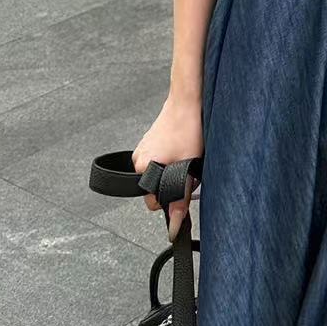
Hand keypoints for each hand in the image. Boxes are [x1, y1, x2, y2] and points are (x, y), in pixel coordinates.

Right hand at [133, 93, 202, 238]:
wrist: (188, 100)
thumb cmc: (189, 129)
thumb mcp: (188, 168)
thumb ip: (180, 200)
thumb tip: (173, 225)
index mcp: (143, 168)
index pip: (154, 203)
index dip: (173, 200)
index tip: (185, 195)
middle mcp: (138, 160)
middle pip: (156, 189)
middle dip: (172, 186)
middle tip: (189, 170)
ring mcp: (143, 150)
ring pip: (159, 176)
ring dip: (172, 174)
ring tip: (186, 157)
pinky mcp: (150, 143)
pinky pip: (160, 162)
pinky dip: (171, 162)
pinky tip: (183, 149)